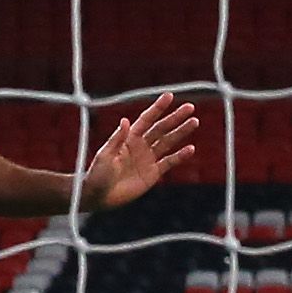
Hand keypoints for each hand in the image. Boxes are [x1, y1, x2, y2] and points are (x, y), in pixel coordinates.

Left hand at [83, 92, 197, 210]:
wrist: (98, 196)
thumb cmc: (96, 174)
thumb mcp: (105, 155)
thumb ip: (117, 139)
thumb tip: (125, 120)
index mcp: (129, 138)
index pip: (146, 120)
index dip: (158, 108)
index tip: (169, 96)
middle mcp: (141, 145)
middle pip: (161, 128)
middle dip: (175, 117)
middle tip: (190, 107)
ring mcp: (148, 159)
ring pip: (168, 142)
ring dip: (181, 132)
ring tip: (195, 122)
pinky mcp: (153, 173)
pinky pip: (169, 162)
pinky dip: (180, 156)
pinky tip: (190, 148)